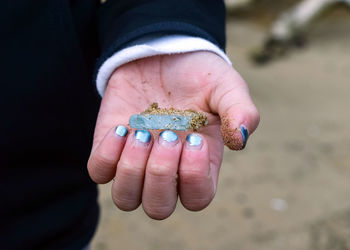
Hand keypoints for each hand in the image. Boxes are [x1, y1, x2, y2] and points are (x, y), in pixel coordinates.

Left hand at [87, 52, 258, 218]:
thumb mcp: (226, 86)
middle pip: (158, 207)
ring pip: (126, 199)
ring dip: (132, 169)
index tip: (194, 139)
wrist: (162, 53)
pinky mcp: (110, 146)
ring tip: (142, 131)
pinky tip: (123, 126)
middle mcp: (167, 169)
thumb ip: (240, 110)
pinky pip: (99, 172)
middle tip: (168, 134)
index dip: (194, 178)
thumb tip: (240, 140)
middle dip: (161, 174)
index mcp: (199, 162)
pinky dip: (107, 155)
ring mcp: (136, 161)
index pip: (197, 198)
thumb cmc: (198, 75)